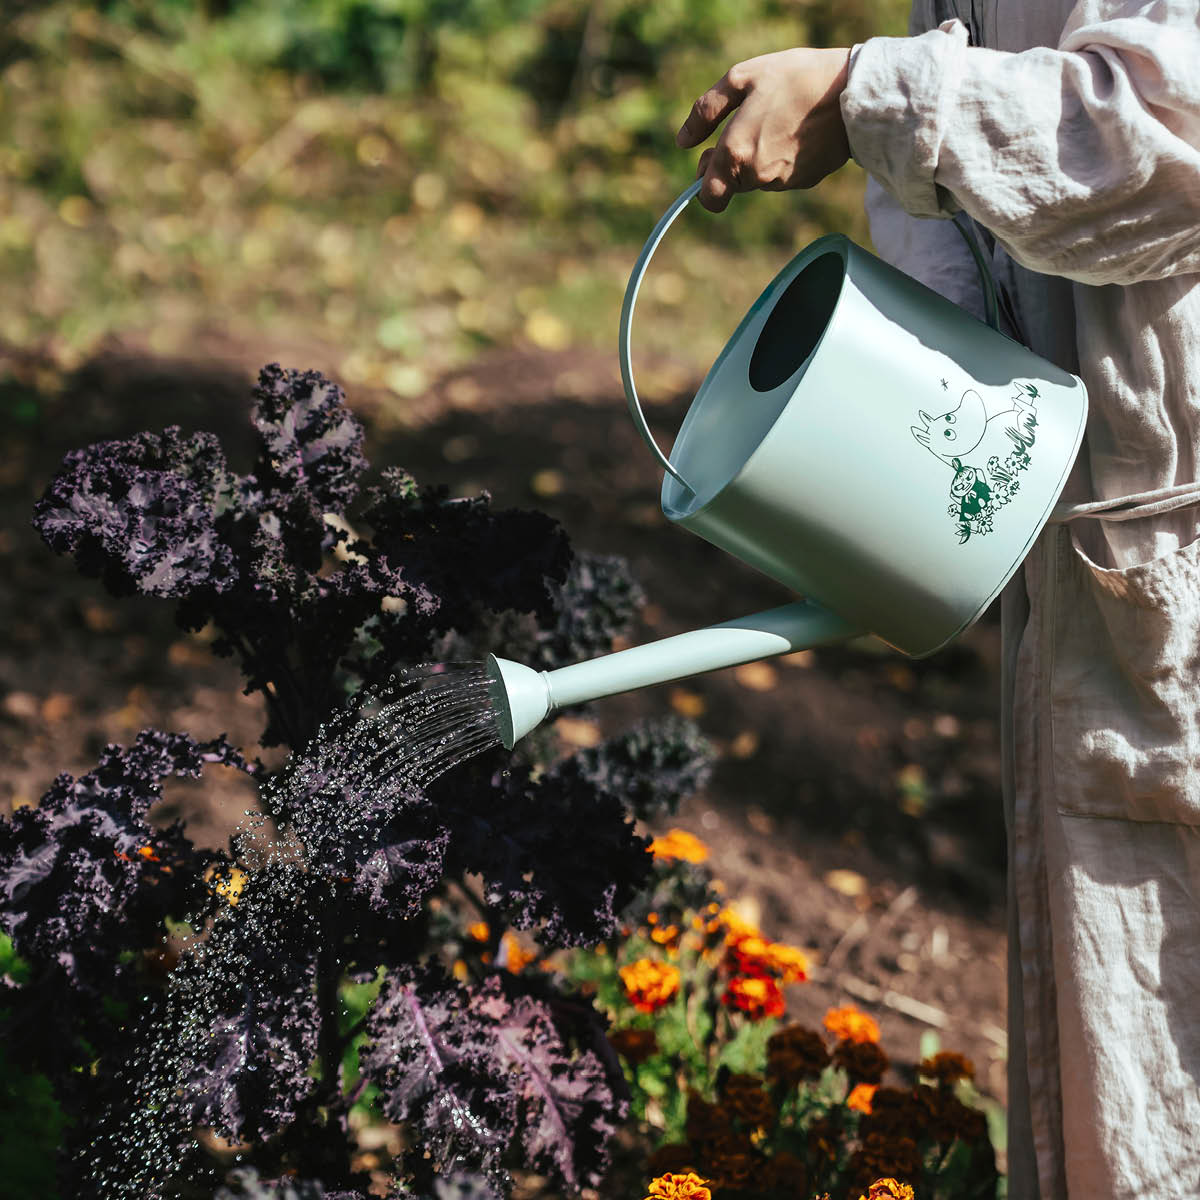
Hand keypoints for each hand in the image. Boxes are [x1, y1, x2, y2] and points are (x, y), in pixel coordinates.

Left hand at [677, 48, 852, 212]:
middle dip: (732, 163)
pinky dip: (782, 159)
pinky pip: (782, 177)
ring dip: (758, 159)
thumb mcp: (742, 78)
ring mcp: (782, 183)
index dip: (704, 184)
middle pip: (732, 185)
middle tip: (747, 125)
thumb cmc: (795, 78)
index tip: (710, 161)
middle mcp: (757, 177)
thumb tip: (683, 141)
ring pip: (757, 180)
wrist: (853, 91)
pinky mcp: (805, 182)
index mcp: (736, 154)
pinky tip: (796, 130)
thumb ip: (705, 111)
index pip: (709, 198)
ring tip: (778, 120)